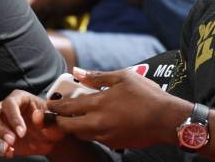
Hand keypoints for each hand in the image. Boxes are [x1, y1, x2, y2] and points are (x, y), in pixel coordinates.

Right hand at [0, 90, 64, 157]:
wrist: (50, 139)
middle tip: (12, 141)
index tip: (22, 133)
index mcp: (20, 98)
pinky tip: (9, 152)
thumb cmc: (52, 124)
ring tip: (8, 149)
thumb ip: (48, 118)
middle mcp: (5, 108)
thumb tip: (37, 116)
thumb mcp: (55, 121)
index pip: (9, 104)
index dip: (13, 118)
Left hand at [47, 67, 190, 149]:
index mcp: (99, 104)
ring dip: (75, 126)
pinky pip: (96, 138)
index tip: (48, 102)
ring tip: (78, 116)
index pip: (67, 107)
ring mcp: (105, 136)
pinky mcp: (114, 143)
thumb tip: (78, 72)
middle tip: (58, 114)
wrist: (166, 120)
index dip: (55, 105)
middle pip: (67, 127)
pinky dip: (92, 130)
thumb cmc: (147, 95)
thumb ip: (98, 76)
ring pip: (81, 134)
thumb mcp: (124, 77)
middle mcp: (98, 123)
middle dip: (59, 121)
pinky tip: (100, 121)